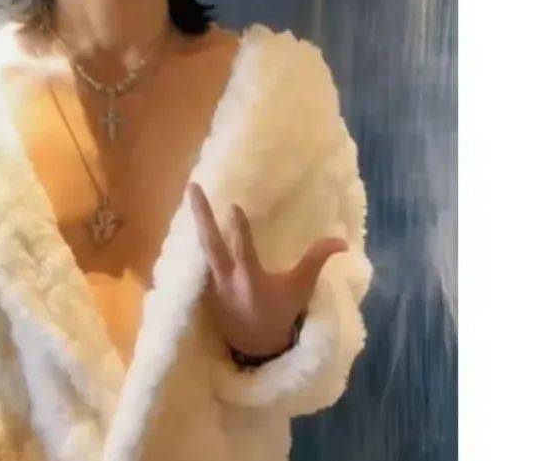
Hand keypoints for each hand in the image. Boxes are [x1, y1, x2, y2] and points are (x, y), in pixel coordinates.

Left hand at [188, 182, 346, 356]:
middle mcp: (226, 280)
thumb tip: (341, 241)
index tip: (232, 205)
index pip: (242, 251)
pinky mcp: (204, 289)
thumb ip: (317, 260)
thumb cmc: (280, 314)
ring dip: (197, 222)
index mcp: (250, 280)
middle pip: (210, 243)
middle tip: (193, 186)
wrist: (257, 348)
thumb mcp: (300, 288)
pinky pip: (197, 260)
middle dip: (202, 215)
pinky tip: (192, 220)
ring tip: (192, 193)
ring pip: (201, 248)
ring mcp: (211, 285)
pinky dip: (195, 239)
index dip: (239, 229)